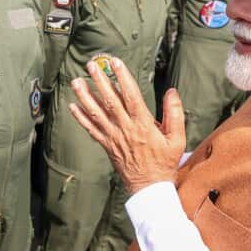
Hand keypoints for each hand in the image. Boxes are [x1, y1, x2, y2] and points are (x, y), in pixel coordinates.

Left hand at [68, 56, 184, 193]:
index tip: (115, 63)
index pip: (131, 96)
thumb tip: (171, 92)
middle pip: (110, 101)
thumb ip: (175, 114)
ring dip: (85, 96)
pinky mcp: (106, 145)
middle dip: (100, 81)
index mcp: (143, 125)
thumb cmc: (164, 163)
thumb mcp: (177, 139)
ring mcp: (113, 137)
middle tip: (91, 65)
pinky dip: (81, 117)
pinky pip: (91, 129)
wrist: (149, 187)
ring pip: (96, 113)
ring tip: (76, 81)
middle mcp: (125, 129)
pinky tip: (73, 106)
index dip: (122, 78)